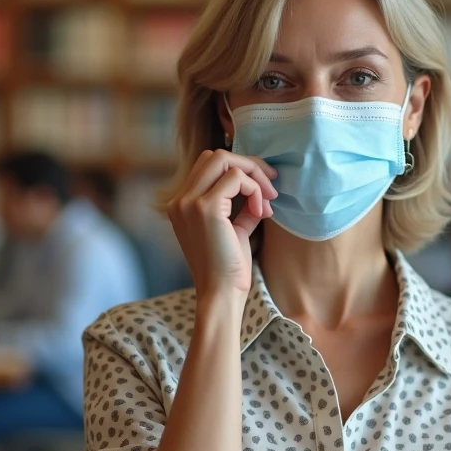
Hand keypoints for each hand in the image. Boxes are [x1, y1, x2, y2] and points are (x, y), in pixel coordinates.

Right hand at [168, 150, 277, 298]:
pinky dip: (255, 190)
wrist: (221, 294)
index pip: (209, 165)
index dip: (240, 169)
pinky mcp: (205, 208)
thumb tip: (260, 186)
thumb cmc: (229, 268)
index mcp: (182, 204)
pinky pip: (236, 178)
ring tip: (268, 200)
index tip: (264, 189)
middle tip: (271, 188)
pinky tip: (262, 212)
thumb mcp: (234, 229)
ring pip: (223, 159)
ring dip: (253, 175)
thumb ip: (241, 206)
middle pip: (215, 155)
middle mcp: (180, 200)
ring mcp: (189, 202)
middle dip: (248, 165)